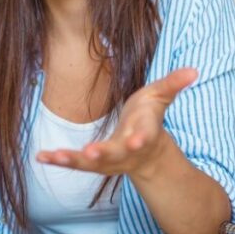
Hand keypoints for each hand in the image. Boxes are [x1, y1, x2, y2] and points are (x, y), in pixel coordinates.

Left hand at [36, 68, 197, 180]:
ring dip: (73, 160)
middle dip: (104, 154)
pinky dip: (58, 160)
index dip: (141, 138)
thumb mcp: (161, 97)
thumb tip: (194, 69)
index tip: (136, 140)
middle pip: (115, 154)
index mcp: (143, 132)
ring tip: (54, 156)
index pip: (144, 136)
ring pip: (91, 164)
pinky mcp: (92, 162)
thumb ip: (173, 84)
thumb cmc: (149, 118)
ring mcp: (109, 160)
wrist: (145, 154)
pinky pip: (74, 163)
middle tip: (91, 153)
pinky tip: (41, 156)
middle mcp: (126, 151)